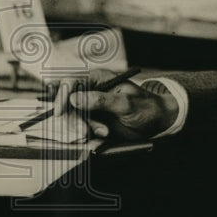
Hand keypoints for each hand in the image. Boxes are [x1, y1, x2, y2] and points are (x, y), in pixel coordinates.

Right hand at [60, 69, 178, 141]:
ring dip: (85, 129)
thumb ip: (101, 100)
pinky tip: (104, 136)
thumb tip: (74, 98)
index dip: (61, 95)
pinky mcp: (93, 121)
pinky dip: (90, 135)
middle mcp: (91, 91)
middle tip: (85, 132)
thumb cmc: (145, 107)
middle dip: (74, 119)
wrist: (155, 121)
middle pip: (67, 103)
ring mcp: (91, 107)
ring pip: (73, 119)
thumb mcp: (125, 103)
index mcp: (98, 79)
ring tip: (105, 133)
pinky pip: (82, 129)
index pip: (71, 82)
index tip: (60, 111)